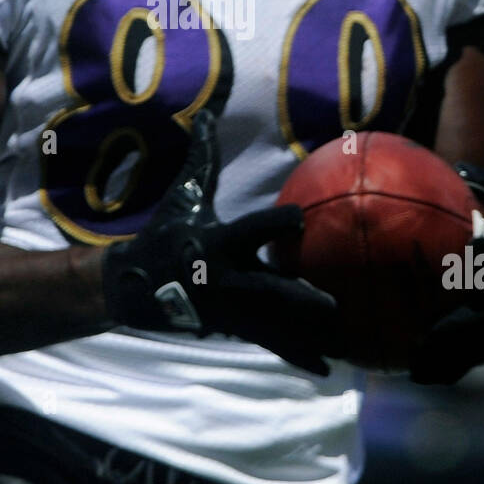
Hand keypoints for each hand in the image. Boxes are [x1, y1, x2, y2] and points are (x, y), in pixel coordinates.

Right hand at [102, 109, 338, 375]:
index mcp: (218, 242)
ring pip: (276, 323)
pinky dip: (300, 357)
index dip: (275, 225)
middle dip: (297, 297)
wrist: (137, 286)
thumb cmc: (167, 232)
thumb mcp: (184, 195)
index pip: (251, 230)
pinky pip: (272, 343)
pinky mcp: (235, 328)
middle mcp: (227, 278)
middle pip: (268, 290)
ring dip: (309, 334)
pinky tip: (329, 370)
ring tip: (345, 342)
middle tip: (331, 303)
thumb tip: (209, 112)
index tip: (301, 220)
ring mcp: (232, 309)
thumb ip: (203, 157)